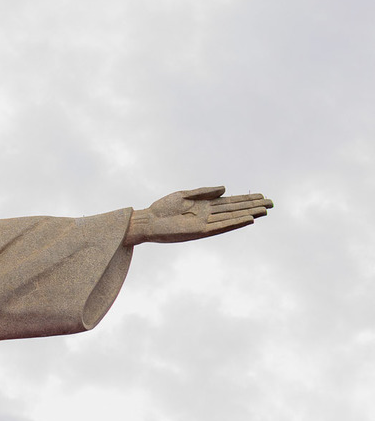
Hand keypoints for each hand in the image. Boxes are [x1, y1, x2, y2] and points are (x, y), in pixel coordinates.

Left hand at [125, 186, 271, 245]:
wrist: (148, 221)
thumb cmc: (163, 208)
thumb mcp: (184, 195)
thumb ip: (205, 192)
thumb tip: (225, 189)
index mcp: (205, 206)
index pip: (230, 202)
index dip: (246, 199)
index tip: (261, 195)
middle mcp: (209, 215)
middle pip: (236, 209)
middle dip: (253, 206)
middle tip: (272, 203)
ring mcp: (206, 224)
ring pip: (232, 218)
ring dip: (248, 214)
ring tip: (264, 211)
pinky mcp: (200, 231)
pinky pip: (221, 226)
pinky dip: (235, 222)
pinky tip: (248, 219)